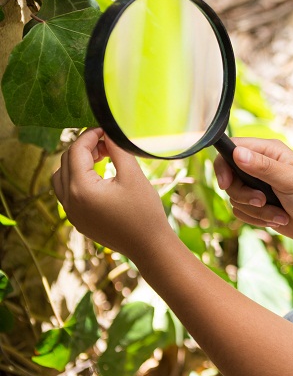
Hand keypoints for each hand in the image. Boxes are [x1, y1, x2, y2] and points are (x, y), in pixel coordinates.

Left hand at [52, 128, 171, 257]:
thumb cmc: (144, 212)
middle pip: (66, 162)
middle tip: (107, 143)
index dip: (90, 136)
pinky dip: (77, 180)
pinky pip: (67, 194)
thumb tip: (109, 133)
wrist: (149, 246)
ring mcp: (71, 213)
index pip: (76, 151)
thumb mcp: (133, 176)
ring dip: (76, 164)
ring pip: (61, 178)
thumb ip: (118, 150)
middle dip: (84, 148)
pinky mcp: (78, 221)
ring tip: (101, 159)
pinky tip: (99, 178)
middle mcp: (69, 201)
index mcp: (81, 188)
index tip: (105, 129)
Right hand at [213, 138, 292, 241]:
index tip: (226, 183)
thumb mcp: (289, 180)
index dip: (223, 166)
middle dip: (244, 195)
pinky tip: (279, 218)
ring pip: (235, 198)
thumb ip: (262, 167)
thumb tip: (237, 153)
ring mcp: (258, 186)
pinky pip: (242, 213)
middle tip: (262, 201)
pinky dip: (259, 219)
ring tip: (279, 213)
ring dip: (257, 211)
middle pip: (229, 178)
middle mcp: (260, 166)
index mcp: (269, 151)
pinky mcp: (258, 205)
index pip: (231, 149)